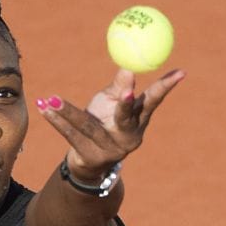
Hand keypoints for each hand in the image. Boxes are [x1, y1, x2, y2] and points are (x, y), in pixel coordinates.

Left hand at [35, 67, 186, 178]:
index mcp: (138, 121)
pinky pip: (71, 135)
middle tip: (127, 90)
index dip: (166, 86)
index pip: (154, 100)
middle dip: (126, 103)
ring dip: (69, 111)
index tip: (180, 72)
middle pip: (126, 117)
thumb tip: (128, 65)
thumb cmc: (103, 123)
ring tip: (53, 99)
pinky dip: (56, 120)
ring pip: (88, 126)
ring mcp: (110, 150)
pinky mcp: (91, 157)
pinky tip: (45, 107)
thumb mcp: (111, 103)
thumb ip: (119, 87)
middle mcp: (128, 137)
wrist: (89, 160)